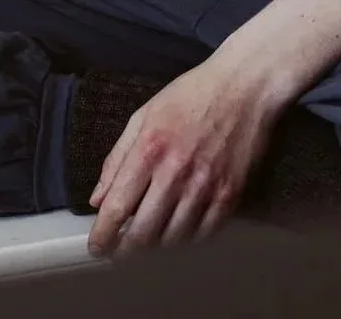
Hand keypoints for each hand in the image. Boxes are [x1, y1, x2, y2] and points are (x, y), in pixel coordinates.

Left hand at [85, 53, 278, 257]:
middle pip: (143, 233)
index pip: (117, 207)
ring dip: (156, 250)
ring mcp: (205, 187)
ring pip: (173, 240)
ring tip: (148, 246)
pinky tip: (178, 234)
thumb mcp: (144, 115)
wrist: (244, 86)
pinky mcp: (229, 196)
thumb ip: (118, 157)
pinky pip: (204, 235)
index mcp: (149, 149)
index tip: (96, 248)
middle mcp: (175, 172)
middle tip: (119, 254)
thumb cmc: (190, 95)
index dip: (103, 235)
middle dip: (125, 251)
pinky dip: (187, 242)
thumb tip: (98, 199)